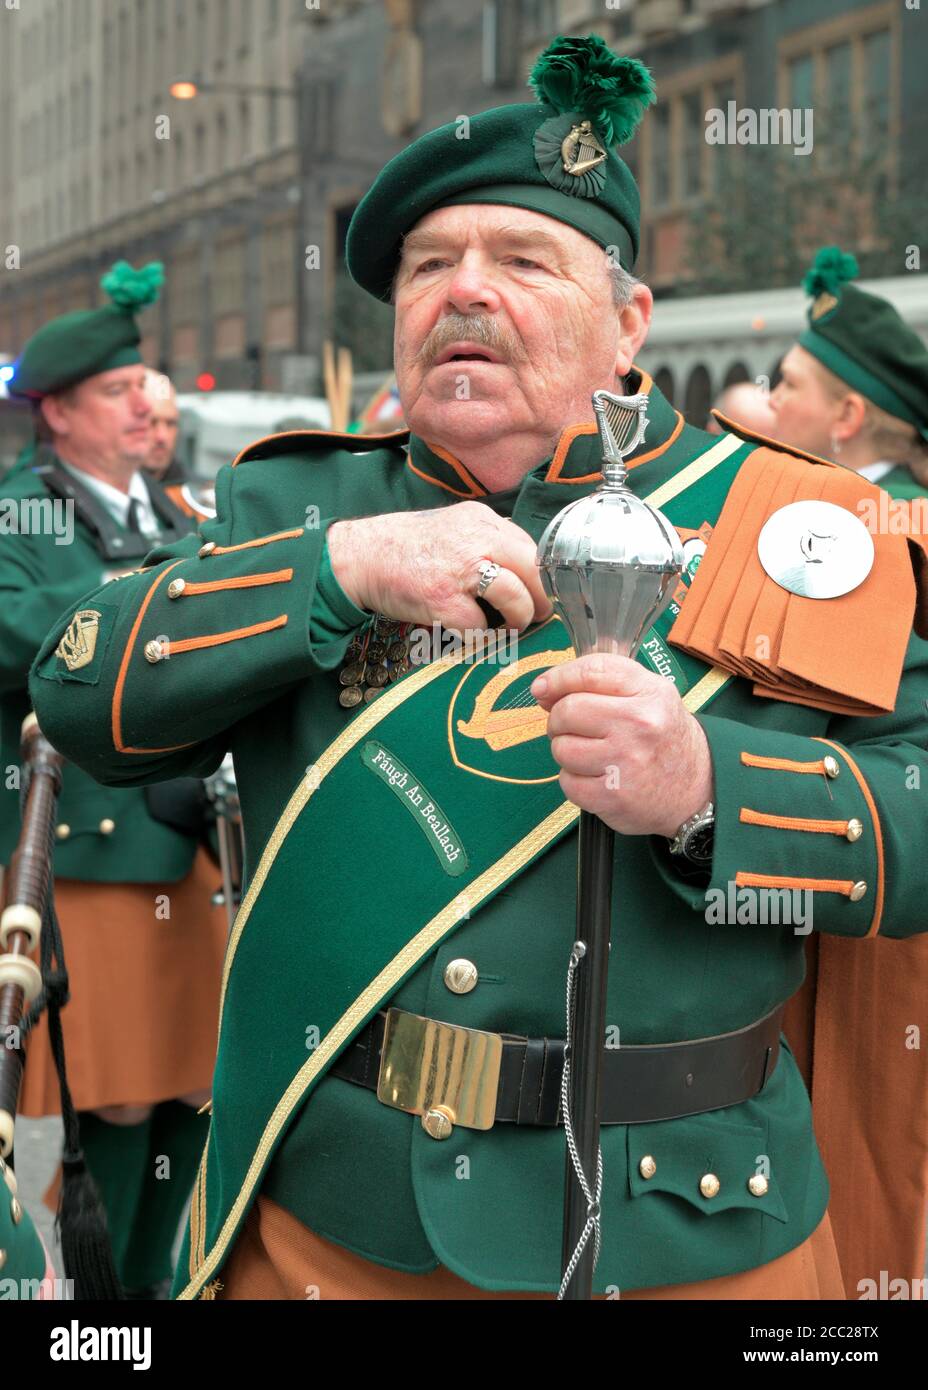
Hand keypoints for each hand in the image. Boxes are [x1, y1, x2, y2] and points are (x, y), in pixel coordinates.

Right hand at [327, 503, 551, 631]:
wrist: (360, 556)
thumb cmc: (404, 548)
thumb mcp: (452, 528)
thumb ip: (485, 541)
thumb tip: (520, 570)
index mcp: (481, 520)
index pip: (530, 547)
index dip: (539, 576)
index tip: (538, 593)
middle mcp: (476, 538)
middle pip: (533, 570)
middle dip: (540, 599)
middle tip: (536, 615)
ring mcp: (460, 569)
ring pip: (516, 598)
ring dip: (518, 619)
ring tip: (507, 626)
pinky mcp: (443, 599)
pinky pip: (480, 627)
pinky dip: (480, 636)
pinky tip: (470, 632)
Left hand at [531, 653, 713, 836]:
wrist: (695, 787)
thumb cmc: (661, 737)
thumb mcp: (648, 695)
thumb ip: (600, 683)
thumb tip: (543, 689)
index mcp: (649, 692)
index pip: (591, 671)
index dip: (558, 678)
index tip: (543, 688)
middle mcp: (640, 724)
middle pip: (567, 710)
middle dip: (559, 719)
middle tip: (573, 728)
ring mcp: (626, 762)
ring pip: (562, 748)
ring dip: (567, 752)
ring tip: (591, 755)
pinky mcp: (612, 796)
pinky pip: (567, 782)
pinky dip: (574, 781)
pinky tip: (597, 777)